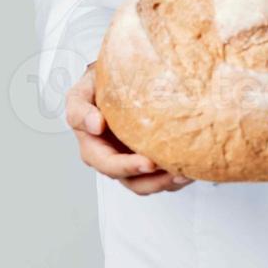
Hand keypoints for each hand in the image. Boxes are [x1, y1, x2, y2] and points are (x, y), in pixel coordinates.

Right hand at [65, 62, 193, 195]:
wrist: (113, 83)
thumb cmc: (97, 88)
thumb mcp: (81, 92)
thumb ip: (79, 108)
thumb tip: (95, 125)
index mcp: (92, 146)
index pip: (106, 163)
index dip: (127, 166)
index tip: (147, 163)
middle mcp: (110, 159)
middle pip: (130, 179)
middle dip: (152, 178)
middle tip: (170, 169)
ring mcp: (129, 162)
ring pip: (146, 184)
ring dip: (165, 182)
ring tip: (184, 173)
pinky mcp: (146, 162)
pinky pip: (160, 178)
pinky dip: (174, 178)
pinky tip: (188, 168)